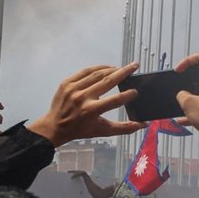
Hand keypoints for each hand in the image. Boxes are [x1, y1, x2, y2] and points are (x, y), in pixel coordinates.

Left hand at [28, 64, 145, 147]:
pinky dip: (98, 68)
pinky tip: (107, 68)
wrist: (54, 126)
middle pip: (107, 81)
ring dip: (112, 69)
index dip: (127, 95)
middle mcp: (82, 98)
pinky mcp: (67, 83)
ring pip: (97, 74)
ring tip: (122, 68)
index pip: (115, 100)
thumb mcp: (103, 131)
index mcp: (91, 111)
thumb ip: (124, 128)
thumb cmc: (81, 130)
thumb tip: (144, 124)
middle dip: (123, 72)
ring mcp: (73, 89)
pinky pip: (85, 71)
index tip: (135, 91)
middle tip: (134, 66)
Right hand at [174, 53, 198, 151]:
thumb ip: (182, 95)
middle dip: (189, 81)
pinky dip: (198, 108)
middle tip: (180, 89)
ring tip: (183, 106)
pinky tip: (184, 119)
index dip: (187, 61)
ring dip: (193, 97)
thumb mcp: (188, 104)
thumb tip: (183, 95)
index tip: (178, 71)